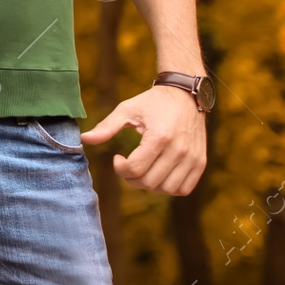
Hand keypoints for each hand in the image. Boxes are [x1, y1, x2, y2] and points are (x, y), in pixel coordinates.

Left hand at [80, 84, 207, 195]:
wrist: (185, 95)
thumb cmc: (152, 102)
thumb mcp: (126, 109)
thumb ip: (106, 127)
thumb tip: (84, 139)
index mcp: (159, 137)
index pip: (135, 169)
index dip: (120, 168)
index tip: (117, 157)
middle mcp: (179, 150)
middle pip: (149, 182)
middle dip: (131, 178)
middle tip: (127, 166)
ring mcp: (192, 158)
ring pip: (167, 189)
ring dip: (149, 185)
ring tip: (142, 170)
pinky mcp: (200, 162)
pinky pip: (184, 188)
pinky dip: (168, 188)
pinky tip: (158, 174)